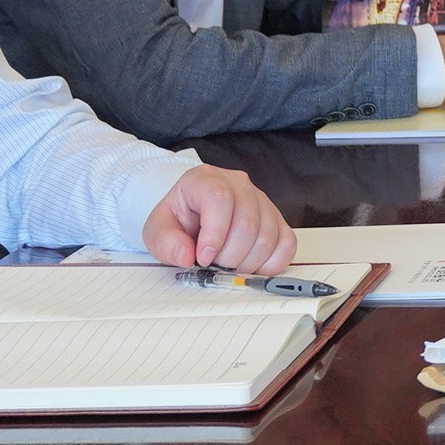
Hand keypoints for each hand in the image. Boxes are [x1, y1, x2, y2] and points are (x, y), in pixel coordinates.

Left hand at [139, 164, 297, 271]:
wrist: (192, 215)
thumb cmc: (178, 220)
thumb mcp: (157, 229)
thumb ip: (165, 242)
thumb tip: (186, 256)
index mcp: (206, 180)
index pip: (220, 199)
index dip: (214, 234)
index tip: (203, 258)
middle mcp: (239, 184)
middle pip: (247, 223)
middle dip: (229, 256)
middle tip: (213, 265)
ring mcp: (262, 200)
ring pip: (268, 236)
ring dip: (247, 262)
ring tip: (228, 264)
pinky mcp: (276, 218)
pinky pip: (286, 243)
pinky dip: (270, 263)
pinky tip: (250, 265)